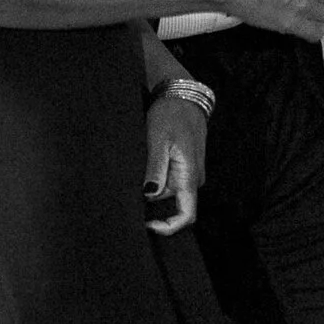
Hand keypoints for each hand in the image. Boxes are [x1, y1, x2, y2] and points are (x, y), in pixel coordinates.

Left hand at [143, 93, 209, 234]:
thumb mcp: (159, 140)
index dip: (167, 226)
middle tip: (129, 193)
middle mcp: (193, 180)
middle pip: (173, 206)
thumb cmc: (171, 115)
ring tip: (135, 176)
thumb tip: (150, 195)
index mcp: (190, 176)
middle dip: (152, 205)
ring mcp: (190, 174)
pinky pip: (170, 184)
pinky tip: (143, 171)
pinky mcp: (185, 168)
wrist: (184, 97)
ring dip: (152, 192)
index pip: (187, 216)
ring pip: (170, 195)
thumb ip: (156, 169)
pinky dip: (154, 182)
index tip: (146, 224)